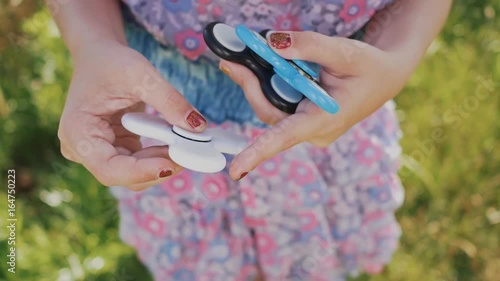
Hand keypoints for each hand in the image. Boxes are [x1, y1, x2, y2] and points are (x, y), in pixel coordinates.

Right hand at [58, 39, 206, 189]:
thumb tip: (198, 127)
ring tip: (186, 144)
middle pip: (124, 176)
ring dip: (162, 162)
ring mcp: (99, 152)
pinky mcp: (116, 150)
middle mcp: (83, 149)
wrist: (99, 55)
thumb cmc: (111, 62)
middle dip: (158, 167)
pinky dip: (160, 155)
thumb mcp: (141, 74)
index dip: (142, 172)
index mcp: (78, 133)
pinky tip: (176, 142)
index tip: (173, 164)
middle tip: (190, 153)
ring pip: (135, 174)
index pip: (109, 169)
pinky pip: (140, 163)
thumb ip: (169, 101)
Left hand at [221, 31, 412, 179]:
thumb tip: (271, 43)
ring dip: (256, 83)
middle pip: (270, 113)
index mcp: (326, 121)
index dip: (258, 153)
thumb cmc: (370, 67)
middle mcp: (314, 131)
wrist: (384, 77)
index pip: (286, 137)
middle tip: (229, 60)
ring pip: (271, 107)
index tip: (234, 171)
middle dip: (250, 86)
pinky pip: (278, 103)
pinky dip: (267, 84)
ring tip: (241, 59)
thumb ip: (309, 46)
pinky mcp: (304, 119)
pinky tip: (260, 67)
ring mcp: (308, 126)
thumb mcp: (344, 52)